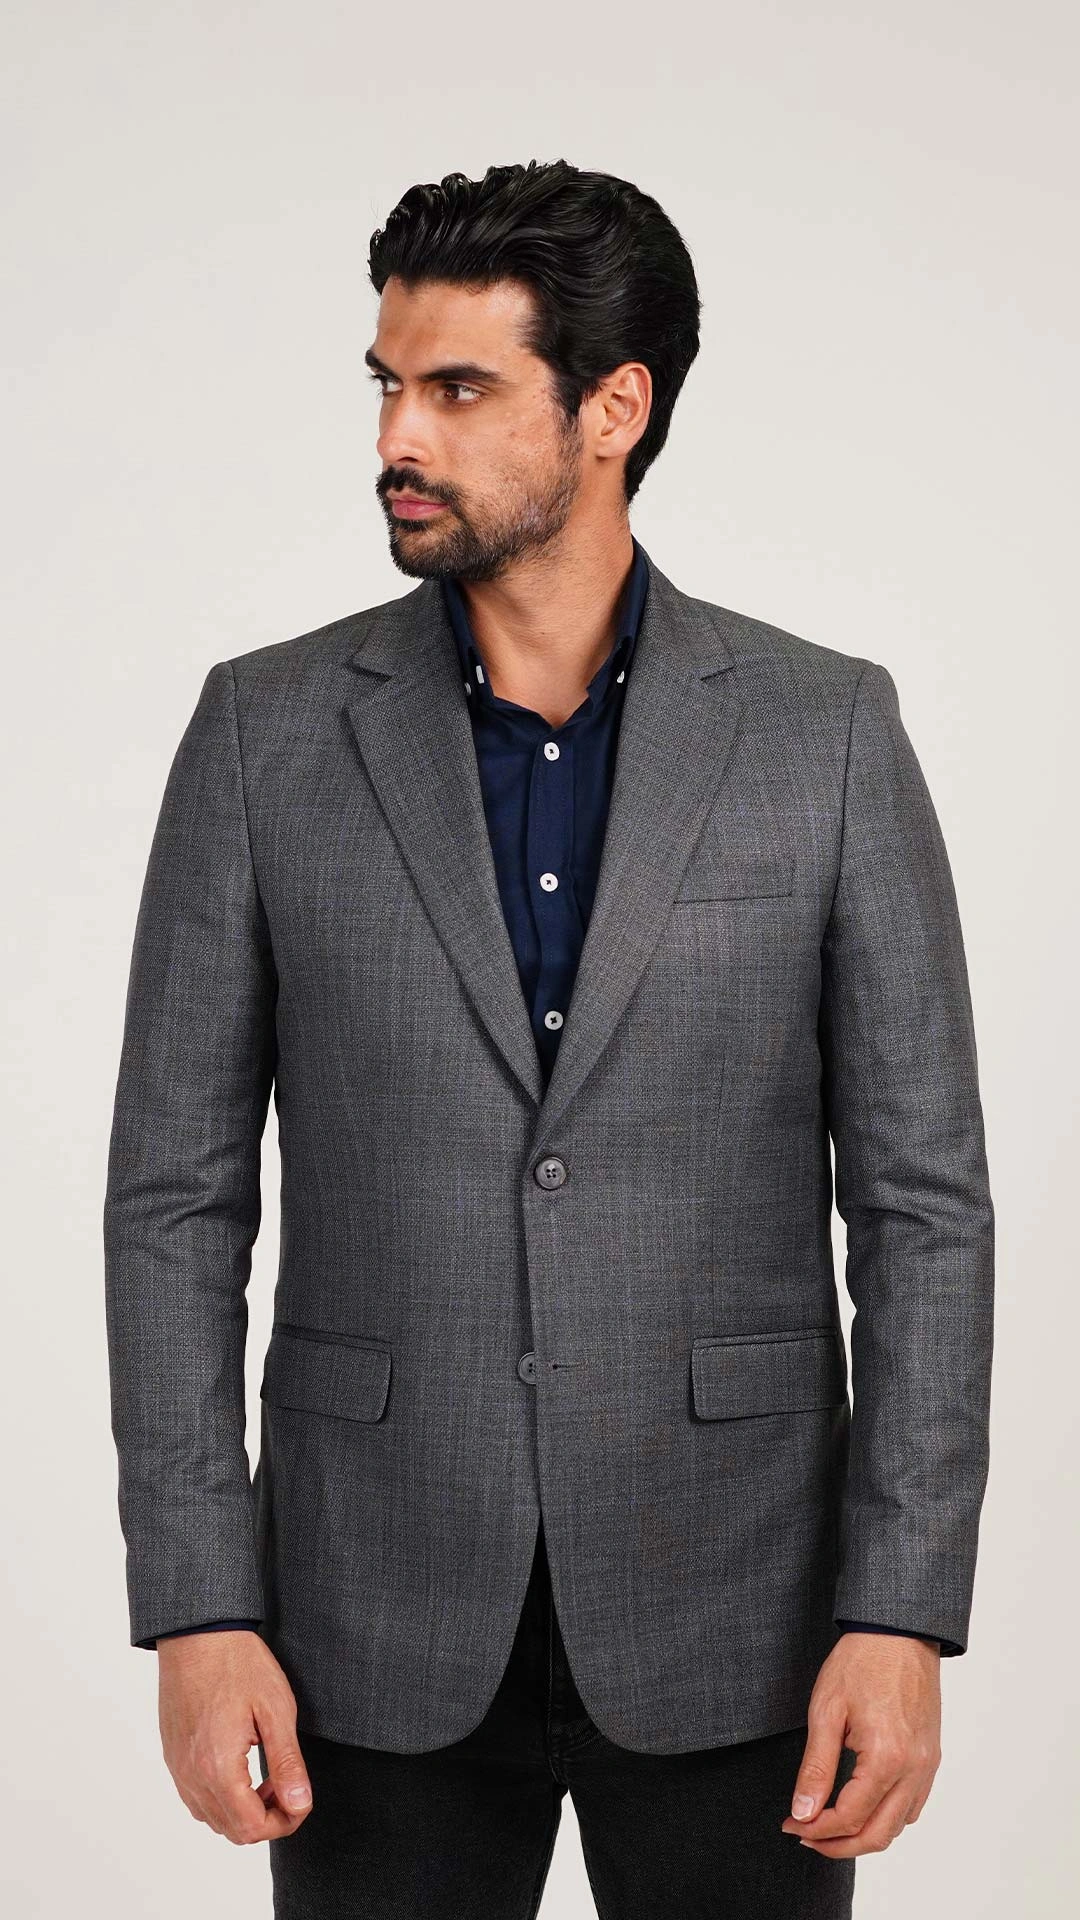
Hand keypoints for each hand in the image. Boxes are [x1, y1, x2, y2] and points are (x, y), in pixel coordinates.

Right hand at [156, 1629, 312, 1843]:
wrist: (198, 1633)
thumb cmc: (238, 1664)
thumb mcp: (276, 1710)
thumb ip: (287, 1764)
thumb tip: (299, 1805)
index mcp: (217, 1768)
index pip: (251, 1828)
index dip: (284, 1823)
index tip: (301, 1802)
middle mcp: (191, 1775)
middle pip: (231, 1830)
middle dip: (266, 1820)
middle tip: (287, 1787)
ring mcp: (177, 1767)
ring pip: (211, 1818)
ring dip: (243, 1811)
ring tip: (267, 1776)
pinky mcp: (172, 1755)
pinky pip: (195, 1797)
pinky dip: (221, 1798)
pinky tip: (241, 1768)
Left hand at [779, 1631, 941, 1857]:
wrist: (899, 1631)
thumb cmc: (861, 1661)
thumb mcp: (826, 1711)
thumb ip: (815, 1768)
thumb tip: (803, 1812)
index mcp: (886, 1758)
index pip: (849, 1818)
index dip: (815, 1829)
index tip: (791, 1824)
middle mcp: (914, 1769)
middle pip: (877, 1835)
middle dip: (838, 1845)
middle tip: (806, 1836)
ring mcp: (927, 1765)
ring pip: (898, 1826)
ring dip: (864, 1835)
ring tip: (829, 1826)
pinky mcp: (931, 1757)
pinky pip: (912, 1805)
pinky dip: (887, 1817)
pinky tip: (861, 1806)